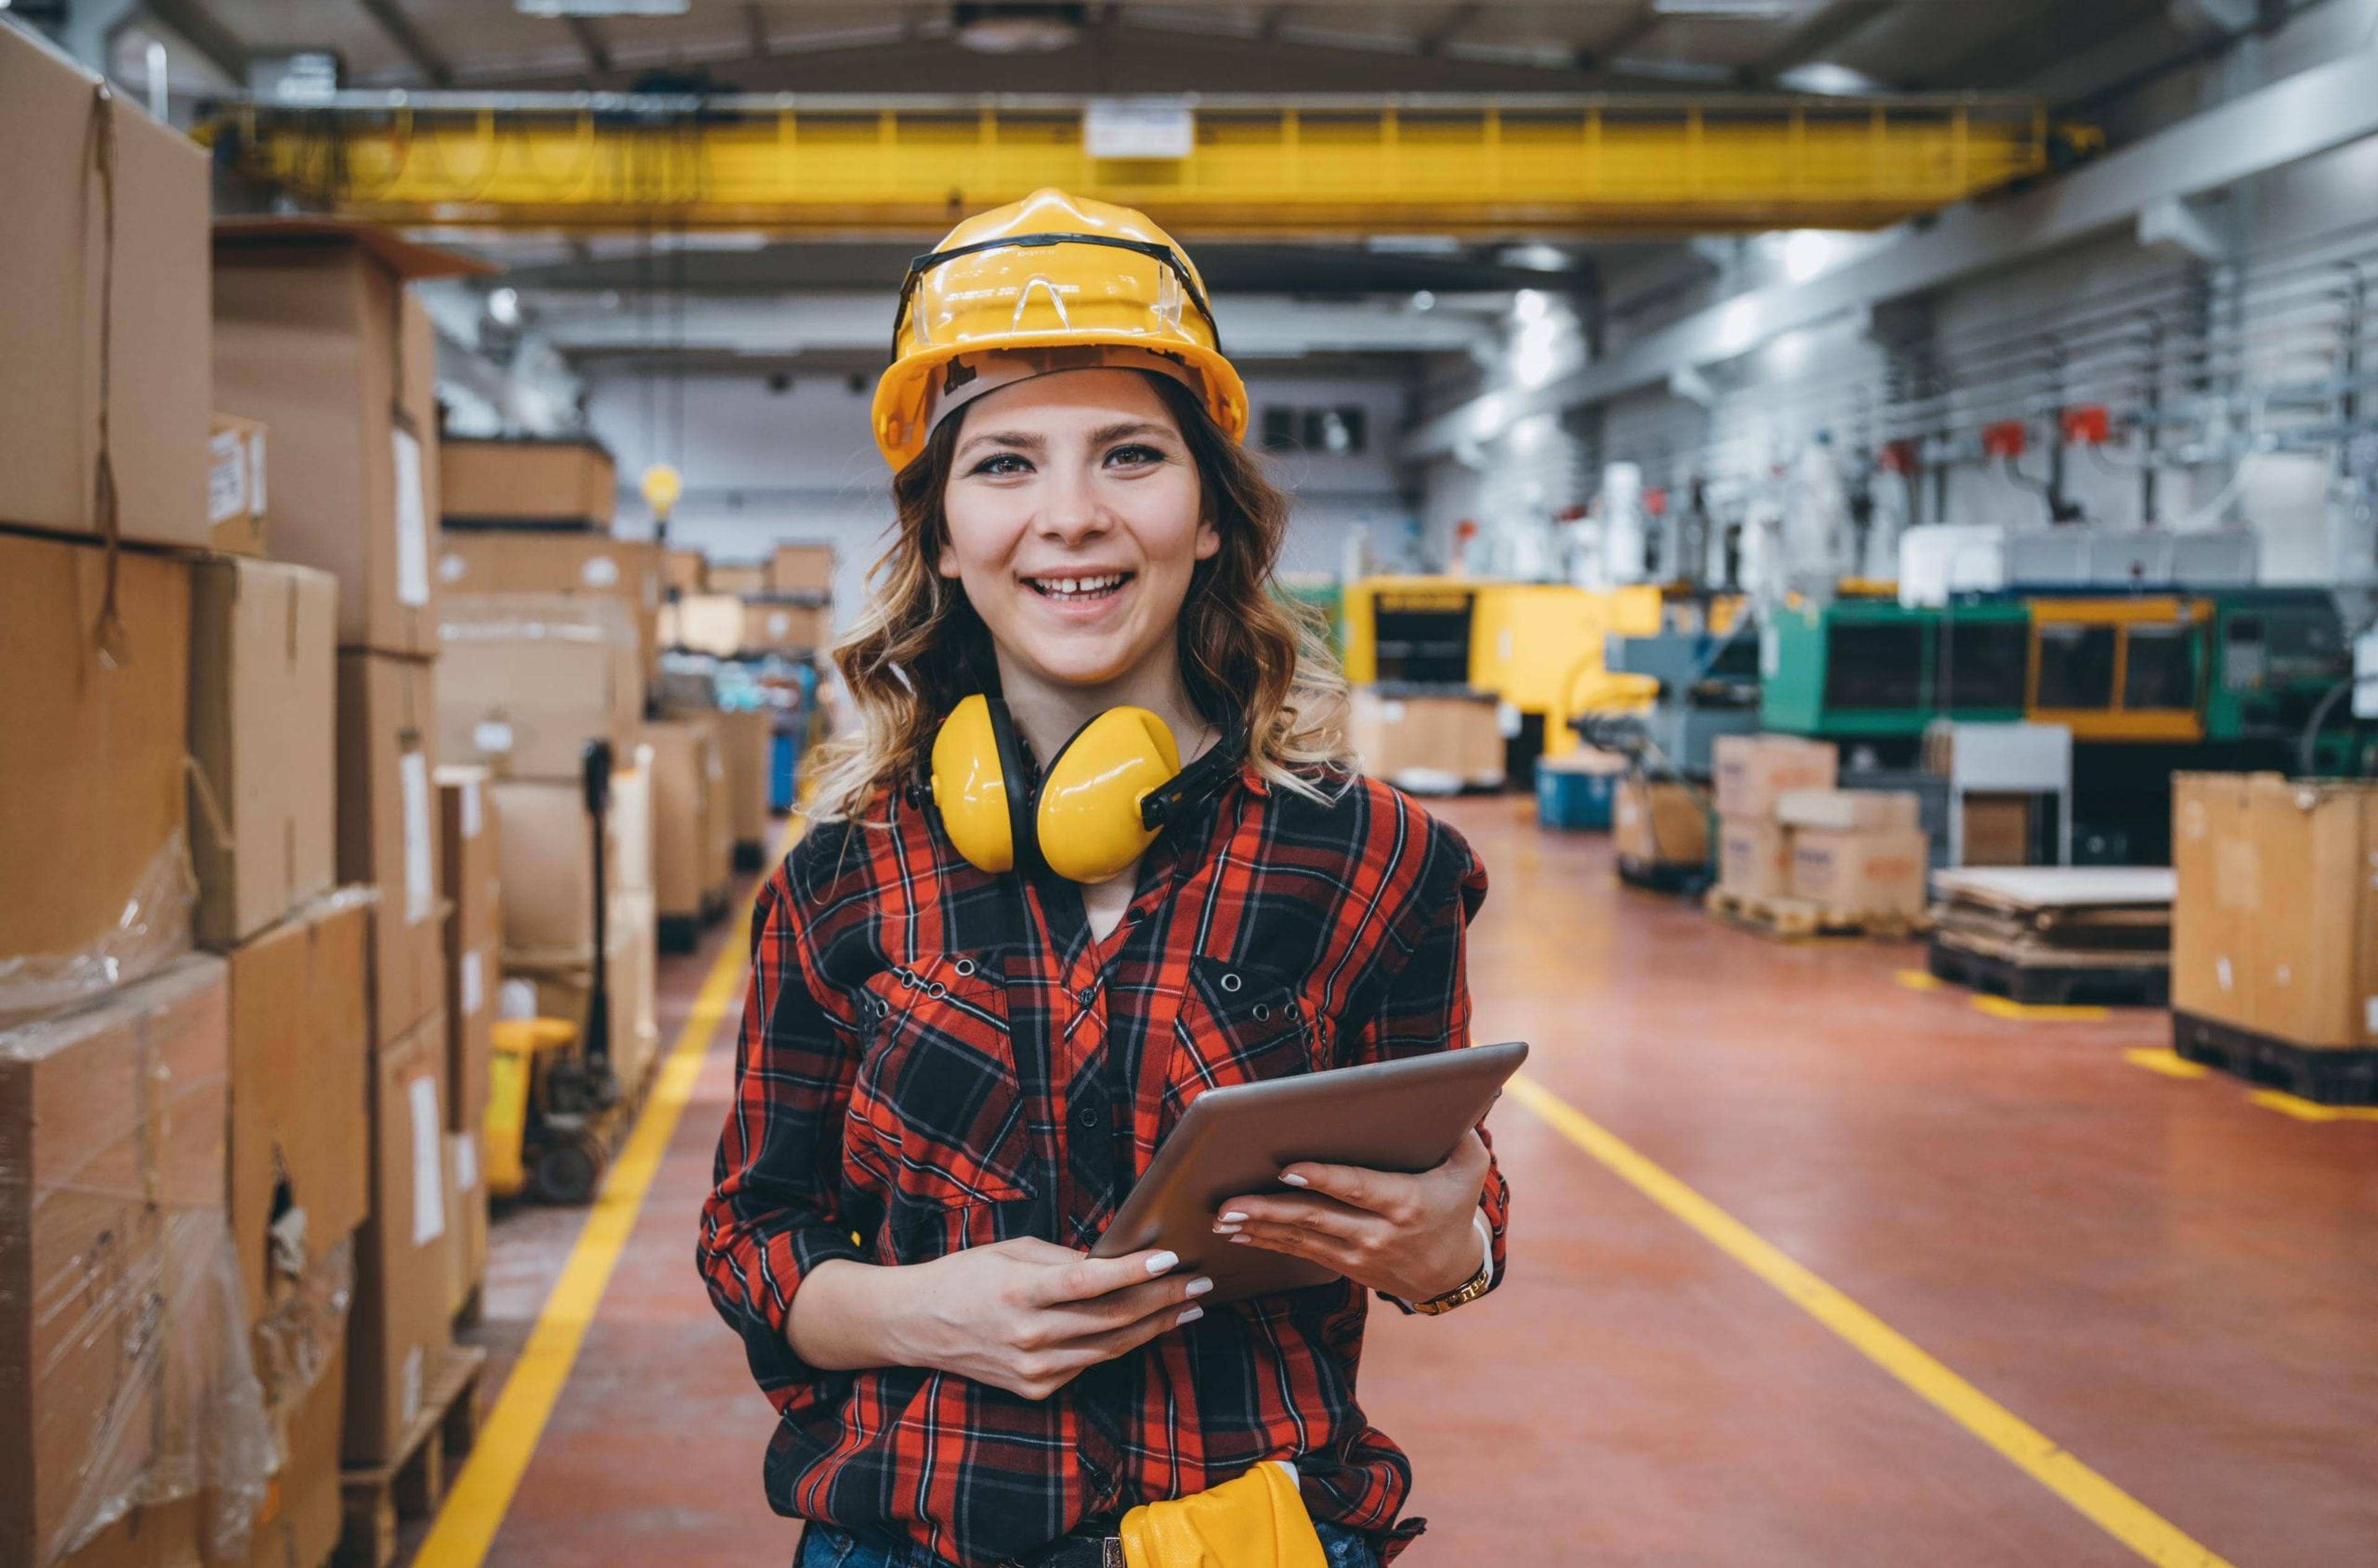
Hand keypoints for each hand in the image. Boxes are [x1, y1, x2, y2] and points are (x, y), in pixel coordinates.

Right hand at [882, 1240, 1211, 1400]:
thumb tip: (1113, 1262)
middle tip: (1199, 1284)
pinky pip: (1088, 1364)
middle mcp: (1028, 1335)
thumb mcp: (1011, 1250)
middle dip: (1163, 1300)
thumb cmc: (966, 1276)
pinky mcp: (1036, 1389)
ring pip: (1110, 1347)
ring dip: (1155, 1326)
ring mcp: (1033, 1369)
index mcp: (1019, 1291)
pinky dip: (1118, 1344)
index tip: (1170, 1257)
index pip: (1087, 1282)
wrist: (918, 1325)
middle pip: (1111, 1319)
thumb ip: (1062, 1259)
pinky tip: (1144, 1327)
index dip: (1133, 1271)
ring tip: (1187, 1307)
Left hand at [1215, 1131, 1491, 1302]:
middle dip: (1269, 1210)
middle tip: (1230, 1204)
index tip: (1287, 1169)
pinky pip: (1300, 1252)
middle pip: (1316, 1218)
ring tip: (1222, 1219)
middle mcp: (1377, 1232)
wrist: (1451, 1272)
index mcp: (1405, 1202)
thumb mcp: (1470, 1169)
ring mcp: (1358, 1254)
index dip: (1321, 1179)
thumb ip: (1463, 1133)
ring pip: (1301, 1238)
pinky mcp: (1344, 1266)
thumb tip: (1460, 1094)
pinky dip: (1268, 1242)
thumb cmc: (1455, 1207)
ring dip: (1258, 1228)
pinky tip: (1239, 1233)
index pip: (1356, 1188)